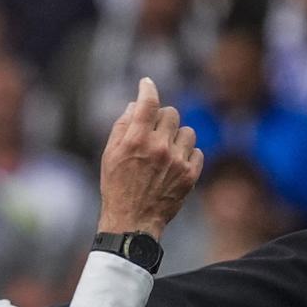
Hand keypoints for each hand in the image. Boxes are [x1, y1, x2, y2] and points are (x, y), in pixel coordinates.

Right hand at [97, 78, 201, 238]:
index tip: (147, 84)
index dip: (147, 88)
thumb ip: (122, 127)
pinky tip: (175, 165)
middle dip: (162, 119)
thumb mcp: (110, 155)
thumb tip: (135, 105)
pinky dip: (188, 155)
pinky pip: (197, 152)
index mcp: (136, 140)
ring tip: (167, 152)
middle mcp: (159, 147)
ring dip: (177, 137)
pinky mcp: (190, 175)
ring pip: (187, 132)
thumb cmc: (117, 187)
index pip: (148, 102)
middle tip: (154, 132)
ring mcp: (177, 161)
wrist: (132, 222)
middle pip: (171, 113)